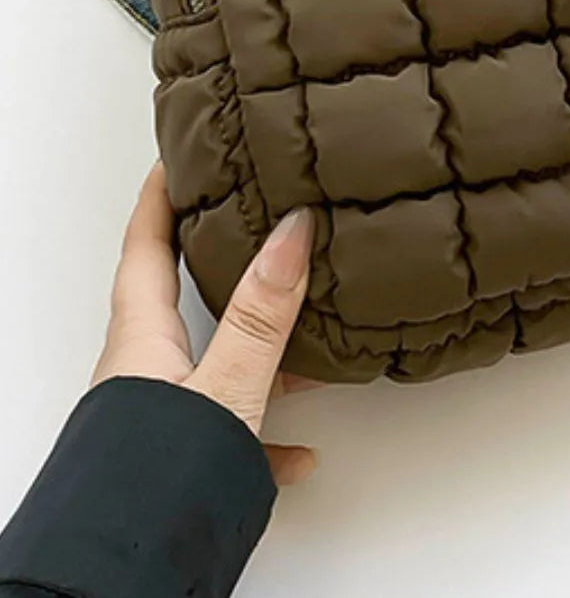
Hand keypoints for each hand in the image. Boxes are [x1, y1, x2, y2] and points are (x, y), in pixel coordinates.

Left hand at [92, 163, 319, 486]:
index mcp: (142, 338)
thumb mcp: (227, 386)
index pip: (144, 245)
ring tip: (307, 330)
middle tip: (251, 220)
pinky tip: (301, 452)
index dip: (160, 195)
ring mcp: (161, 419)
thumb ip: (263, 313)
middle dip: (218, 259)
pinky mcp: (178, 465)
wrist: (122, 577)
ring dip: (259, 348)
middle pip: (179, 299)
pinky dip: (267, 435)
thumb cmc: (159, 479)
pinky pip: (229, 434)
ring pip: (214, 364)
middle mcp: (145, 371)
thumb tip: (291, 229)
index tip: (179, 154)